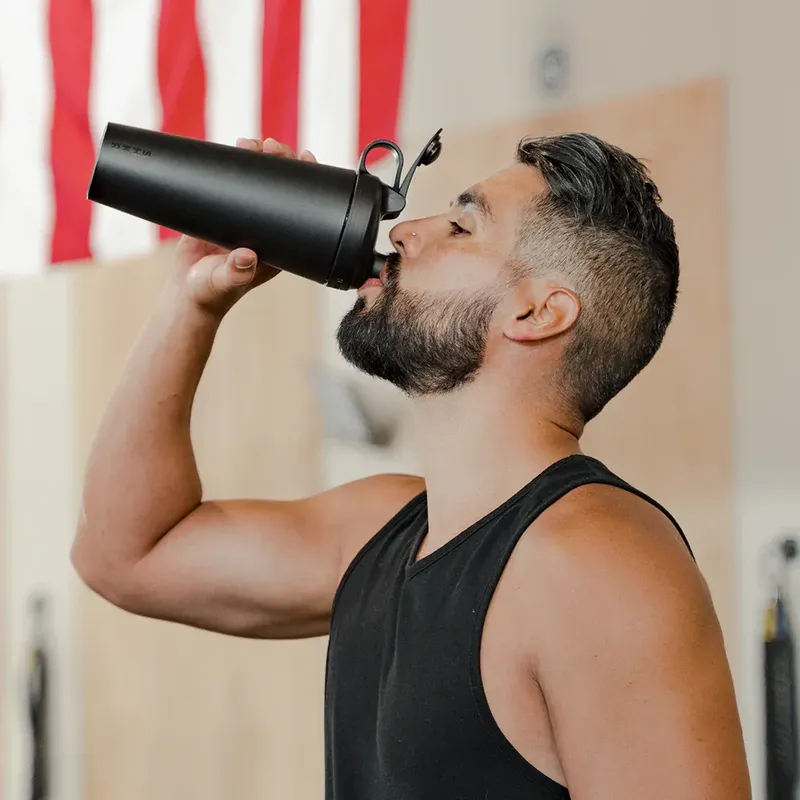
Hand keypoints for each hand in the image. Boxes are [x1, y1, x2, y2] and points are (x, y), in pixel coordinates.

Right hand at [172, 137, 317, 317]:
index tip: (304, 158)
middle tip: (270, 146)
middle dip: (279, 162)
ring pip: (258, 180)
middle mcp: (267, 227)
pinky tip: (232, 148)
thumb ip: (235, 272)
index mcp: (279, 243)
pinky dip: (234, 164)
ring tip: (248, 143)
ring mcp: (246, 217)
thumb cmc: (211, 291)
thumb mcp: (224, 282)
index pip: (300, 207)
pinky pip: (233, 182)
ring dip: (256, 158)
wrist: (188, 290)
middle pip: (280, 187)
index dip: (305, 182)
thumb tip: (247, 257)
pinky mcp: (224, 211)